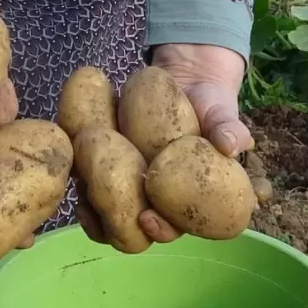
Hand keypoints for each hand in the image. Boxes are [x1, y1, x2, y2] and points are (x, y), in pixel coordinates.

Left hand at [77, 44, 250, 248]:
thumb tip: (235, 144)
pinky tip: (71, 172)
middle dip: (118, 224)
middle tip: (103, 208)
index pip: (177, 226)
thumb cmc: (211, 105)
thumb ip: (228, 128)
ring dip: (94, 207)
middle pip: (136, 227)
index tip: (148, 217)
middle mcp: (160, 197)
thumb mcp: (223, 112)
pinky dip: (80, 178)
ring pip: (111, 211)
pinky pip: (93, 179)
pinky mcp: (112, 164)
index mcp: (190, 198)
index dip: (162, 228)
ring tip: (81, 194)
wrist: (188, 79)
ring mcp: (135, 183)